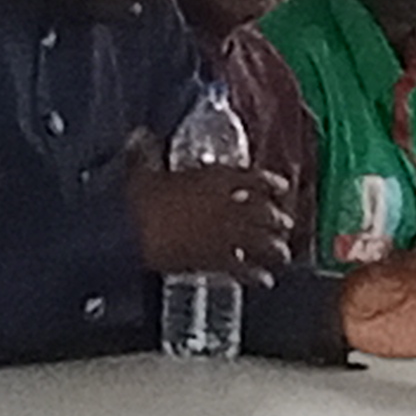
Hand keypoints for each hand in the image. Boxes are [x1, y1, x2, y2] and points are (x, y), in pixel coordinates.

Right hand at [124, 133, 294, 282]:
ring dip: (274, 249)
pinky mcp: (214, 259)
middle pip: (264, 212)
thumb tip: (139, 135)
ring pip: (261, 241)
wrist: (129, 233)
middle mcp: (227, 205)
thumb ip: (145, 152)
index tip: (282, 187)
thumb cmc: (135, 200)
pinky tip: (264, 281)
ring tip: (283, 256)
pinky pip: (243, 268)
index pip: (253, 179)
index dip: (271, 183)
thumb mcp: (141, 171)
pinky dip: (256, 275)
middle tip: (286, 224)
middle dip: (278, 219)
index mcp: (214, 179)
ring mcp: (224, 234)